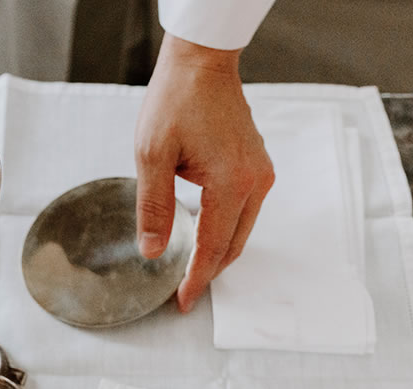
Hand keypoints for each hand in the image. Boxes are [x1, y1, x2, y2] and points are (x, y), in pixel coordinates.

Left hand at [134, 34, 274, 312]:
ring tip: (191, 268)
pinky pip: (243, 208)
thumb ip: (154, 207)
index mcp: (231, 182)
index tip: (183, 301)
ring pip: (241, 228)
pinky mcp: (256, 164)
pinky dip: (225, 226)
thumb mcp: (152, 155)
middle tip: (185, 292)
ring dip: (218, 249)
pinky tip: (203, 232)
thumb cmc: (176, 101)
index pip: (214, 246)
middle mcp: (255, 181)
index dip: (197, 278)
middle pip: (234, 243)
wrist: (200, 64)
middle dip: (210, 270)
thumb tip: (154, 250)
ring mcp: (260, 171)